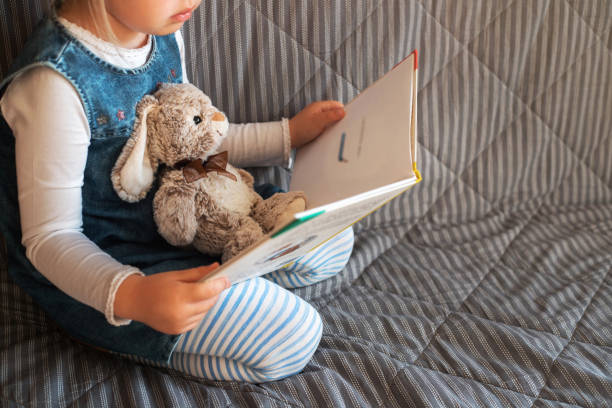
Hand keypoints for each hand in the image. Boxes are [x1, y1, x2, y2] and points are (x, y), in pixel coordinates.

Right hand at [114, 263, 228, 333]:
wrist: (135, 301)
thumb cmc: (155, 285)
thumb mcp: (176, 275)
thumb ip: (198, 273)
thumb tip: (217, 267)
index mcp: (179, 296)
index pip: (207, 291)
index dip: (219, 284)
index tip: (226, 278)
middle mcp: (180, 313)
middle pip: (209, 302)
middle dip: (213, 292)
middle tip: (210, 282)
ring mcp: (179, 324)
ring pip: (205, 312)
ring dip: (206, 302)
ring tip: (193, 294)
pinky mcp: (178, 331)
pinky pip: (197, 320)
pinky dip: (198, 311)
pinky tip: (188, 304)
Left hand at [289, 101, 344, 147]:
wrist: (288, 138)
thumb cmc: (301, 129)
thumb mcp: (319, 121)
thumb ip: (332, 116)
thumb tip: (343, 111)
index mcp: (319, 106)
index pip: (336, 105)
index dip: (343, 111)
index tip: (348, 119)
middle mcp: (317, 111)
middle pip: (333, 112)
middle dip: (339, 119)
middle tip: (343, 127)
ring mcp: (315, 119)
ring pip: (329, 120)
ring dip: (333, 126)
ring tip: (336, 132)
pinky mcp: (313, 126)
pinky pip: (324, 126)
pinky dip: (327, 130)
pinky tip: (328, 135)